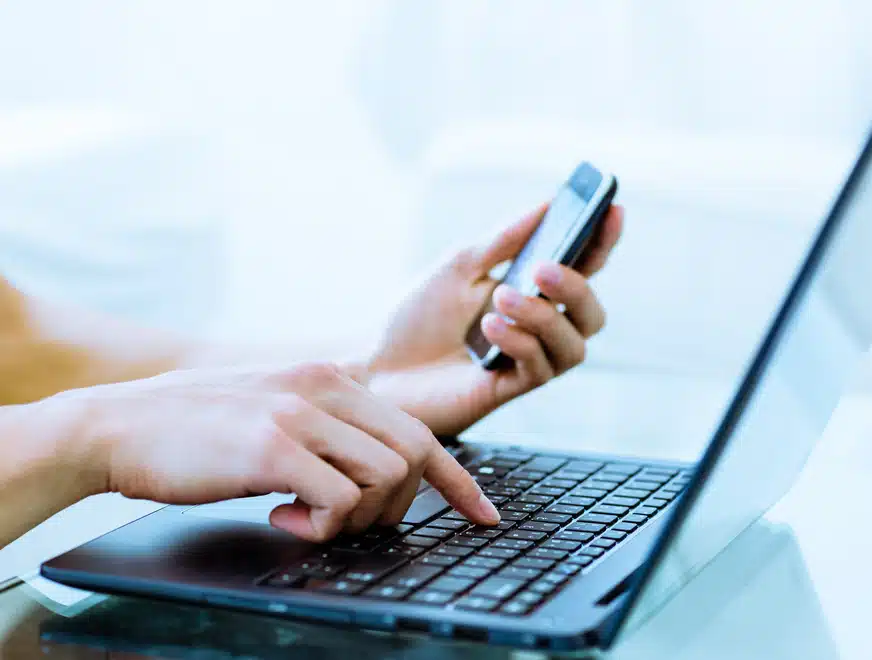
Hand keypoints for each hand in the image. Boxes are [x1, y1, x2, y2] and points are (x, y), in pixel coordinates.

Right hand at [53, 362, 499, 541]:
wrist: (116, 427)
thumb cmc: (198, 432)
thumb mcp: (278, 413)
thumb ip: (329, 431)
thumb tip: (379, 476)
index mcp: (332, 378)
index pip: (420, 429)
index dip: (459, 480)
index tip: (484, 514)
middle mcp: (325, 387)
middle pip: (416, 455)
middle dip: (401, 507)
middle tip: (351, 523)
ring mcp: (301, 414)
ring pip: (388, 479)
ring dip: (357, 517)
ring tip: (305, 518)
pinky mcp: (273, 446)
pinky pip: (340, 501)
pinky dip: (321, 527)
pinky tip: (280, 519)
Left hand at [368, 203, 622, 435]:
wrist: (372, 366)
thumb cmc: (414, 317)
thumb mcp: (458, 265)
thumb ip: (505, 239)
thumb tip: (549, 204)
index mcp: (529, 293)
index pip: (582, 267)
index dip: (603, 241)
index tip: (613, 209)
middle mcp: (536, 329)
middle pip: (592, 314)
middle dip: (577, 288)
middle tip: (543, 269)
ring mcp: (525, 362)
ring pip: (574, 346)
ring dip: (543, 317)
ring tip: (501, 300)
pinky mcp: (507, 391)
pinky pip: (540, 369)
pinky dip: (521, 342)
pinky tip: (488, 328)